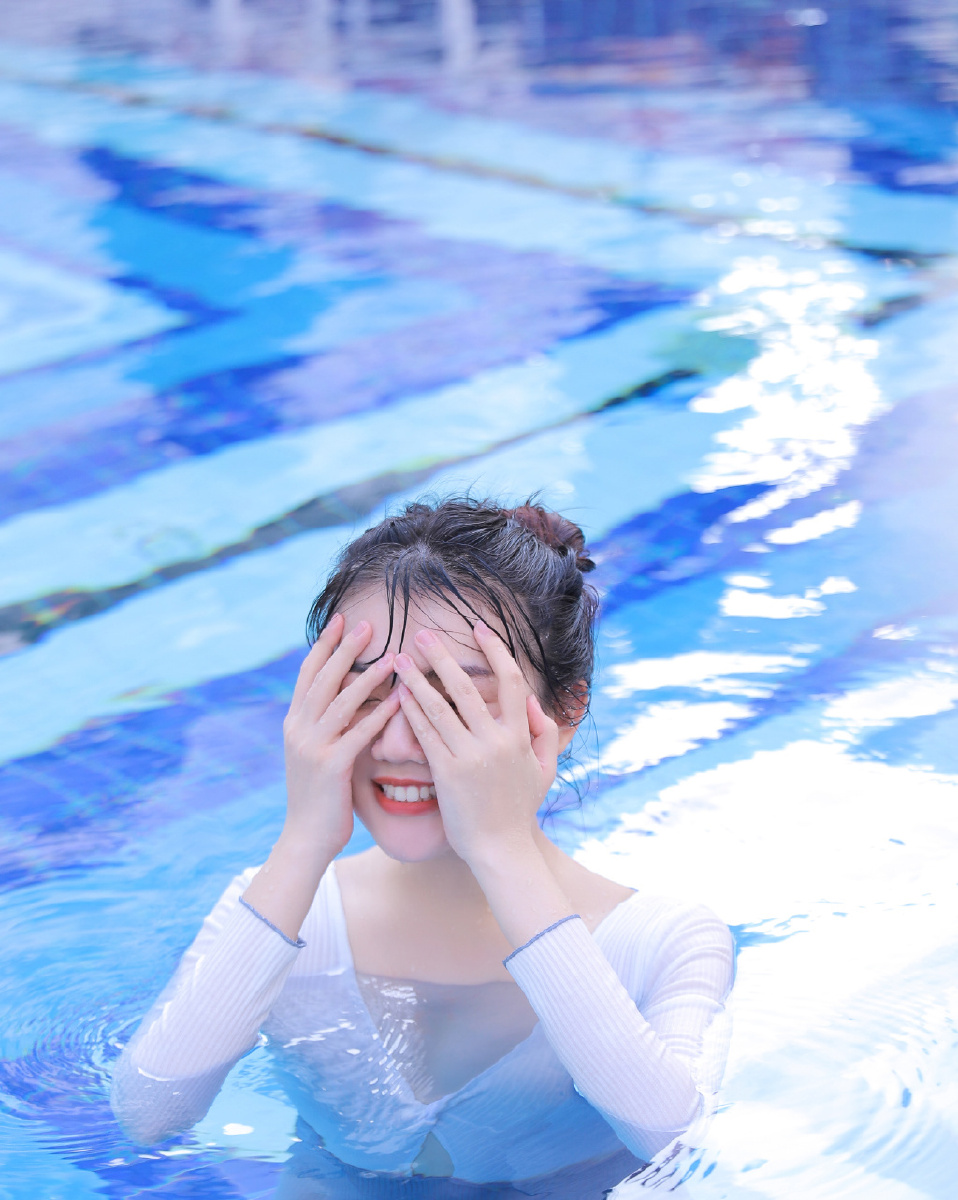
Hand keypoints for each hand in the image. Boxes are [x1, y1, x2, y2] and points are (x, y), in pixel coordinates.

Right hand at [282, 613, 399, 861]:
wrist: (304, 838)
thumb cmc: (319, 796)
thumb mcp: (313, 753)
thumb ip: (325, 725)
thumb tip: (347, 695)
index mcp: (293, 722)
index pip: (308, 673)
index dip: (324, 645)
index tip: (340, 620)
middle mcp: (298, 729)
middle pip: (323, 678)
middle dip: (344, 649)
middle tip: (366, 625)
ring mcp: (312, 747)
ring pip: (341, 701)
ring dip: (368, 676)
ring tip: (391, 657)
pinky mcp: (330, 767)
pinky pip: (358, 733)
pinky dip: (379, 714)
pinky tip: (399, 700)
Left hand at [394, 621, 559, 868]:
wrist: (501, 849)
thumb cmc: (519, 810)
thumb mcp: (545, 771)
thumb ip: (545, 734)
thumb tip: (533, 703)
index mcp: (520, 736)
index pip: (510, 681)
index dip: (495, 650)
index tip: (478, 628)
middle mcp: (495, 741)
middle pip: (465, 686)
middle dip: (441, 656)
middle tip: (421, 634)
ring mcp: (470, 756)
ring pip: (439, 706)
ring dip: (416, 679)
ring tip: (398, 659)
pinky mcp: (447, 773)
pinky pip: (425, 734)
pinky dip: (411, 712)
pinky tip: (398, 695)